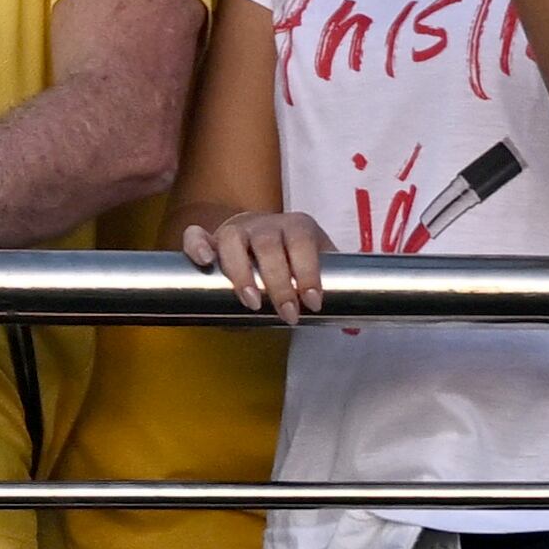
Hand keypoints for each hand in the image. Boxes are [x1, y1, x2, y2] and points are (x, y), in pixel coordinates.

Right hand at [181, 209, 326, 323]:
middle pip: (268, 244)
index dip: (308, 270)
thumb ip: (330, 291)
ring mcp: (236, 229)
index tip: (313, 302)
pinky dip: (197, 244)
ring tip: (252, 301)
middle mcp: (265, 223)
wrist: (263, 247)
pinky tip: (204, 262)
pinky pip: (196, 234)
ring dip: (242, 271)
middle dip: (279, 282)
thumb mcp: (315, 271)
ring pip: (234, 239)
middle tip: (288, 315)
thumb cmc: (294, 266)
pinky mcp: (211, 239)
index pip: (302, 241)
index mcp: (296, 227)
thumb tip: (352, 324)